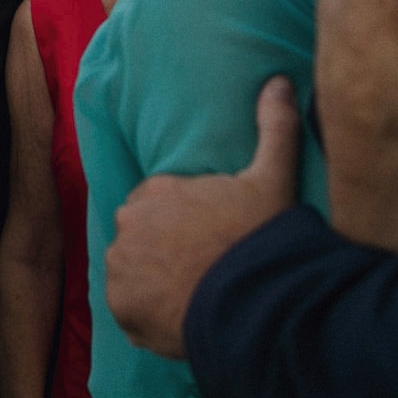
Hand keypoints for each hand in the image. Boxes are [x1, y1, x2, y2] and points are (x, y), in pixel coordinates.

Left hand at [105, 76, 300, 357]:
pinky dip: (147, 314)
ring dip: (152, 281)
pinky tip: (180, 316)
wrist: (255, 304)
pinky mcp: (120, 306)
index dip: (181, 222)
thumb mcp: (274, 178)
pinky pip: (129, 309)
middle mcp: (129, 222)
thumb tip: (278, 81)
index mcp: (157, 190)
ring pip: (132, 272)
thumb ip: (274, 127)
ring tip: (192, 294)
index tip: (206, 238)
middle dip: (161, 249)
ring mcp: (121, 265)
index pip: (157, 203)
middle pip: (141, 236)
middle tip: (200, 268)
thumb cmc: (262, 239)